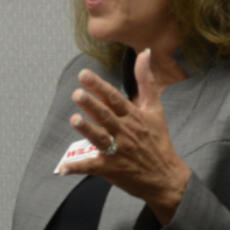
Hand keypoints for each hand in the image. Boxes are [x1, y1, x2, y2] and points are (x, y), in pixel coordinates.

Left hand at [63, 48, 190, 224]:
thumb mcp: (154, 108)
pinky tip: (62, 168)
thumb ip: (145, 80)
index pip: (114, 98)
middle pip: (106, 116)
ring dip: (87, 130)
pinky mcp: (111, 169)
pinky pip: (92, 167)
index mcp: (133, 116)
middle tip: (77, 93)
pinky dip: (77, 167)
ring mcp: (118, 151)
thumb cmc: (158, 140)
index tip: (83, 75)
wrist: (166, 176)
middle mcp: (125, 132)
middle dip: (91, 105)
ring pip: (100, 139)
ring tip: (74, 120)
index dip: (99, 86)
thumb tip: (145, 52)